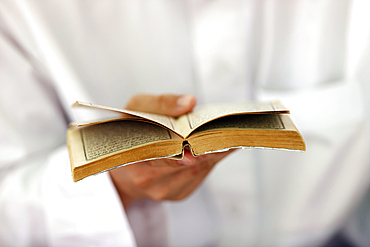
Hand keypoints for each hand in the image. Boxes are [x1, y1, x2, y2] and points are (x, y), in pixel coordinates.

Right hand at [109, 94, 232, 207]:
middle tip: (221, 130)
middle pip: (187, 165)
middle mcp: (148, 181)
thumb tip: (190, 102)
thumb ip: (161, 103)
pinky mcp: (179, 194)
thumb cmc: (130, 130)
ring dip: (212, 151)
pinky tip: (212, 146)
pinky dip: (210, 158)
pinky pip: (201, 175)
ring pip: (199, 170)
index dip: (184, 149)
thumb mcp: (137, 107)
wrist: (123, 162)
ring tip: (221, 133)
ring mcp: (165, 191)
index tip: (202, 141)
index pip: (163, 156)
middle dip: (205, 146)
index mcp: (134, 159)